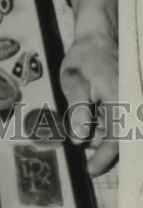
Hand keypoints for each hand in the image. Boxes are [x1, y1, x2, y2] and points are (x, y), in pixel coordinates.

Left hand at [60, 0, 117, 176]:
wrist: (100, 36)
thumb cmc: (85, 57)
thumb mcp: (74, 80)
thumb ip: (77, 109)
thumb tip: (79, 139)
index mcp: (122, 101)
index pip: (118, 140)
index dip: (104, 158)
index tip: (90, 170)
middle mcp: (133, 105)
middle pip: (121, 140)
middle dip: (102, 146)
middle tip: (81, 140)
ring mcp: (133, 104)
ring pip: (120, 132)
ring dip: (102, 135)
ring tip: (84, 118)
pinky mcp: (130, 102)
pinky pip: (120, 121)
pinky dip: (104, 124)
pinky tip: (91, 114)